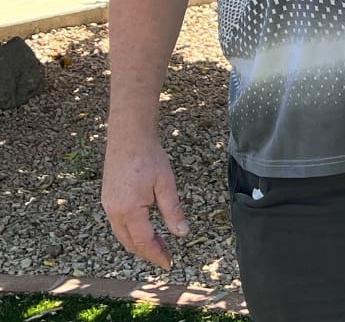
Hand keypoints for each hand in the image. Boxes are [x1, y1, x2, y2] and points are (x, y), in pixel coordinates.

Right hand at [101, 135, 188, 268]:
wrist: (128, 135)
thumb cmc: (148, 156)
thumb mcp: (166, 184)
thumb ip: (172, 210)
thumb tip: (181, 233)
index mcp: (129, 211)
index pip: (144, 242)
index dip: (157, 254)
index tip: (169, 263)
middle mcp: (114, 211)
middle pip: (130, 243)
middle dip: (148, 251)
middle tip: (166, 254)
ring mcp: (108, 205)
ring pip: (122, 234)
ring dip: (138, 242)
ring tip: (157, 242)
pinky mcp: (107, 197)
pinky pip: (117, 222)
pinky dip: (130, 230)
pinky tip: (143, 225)